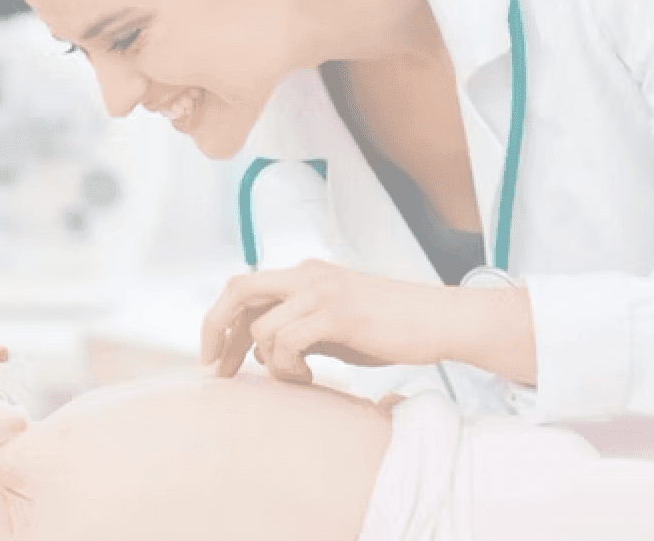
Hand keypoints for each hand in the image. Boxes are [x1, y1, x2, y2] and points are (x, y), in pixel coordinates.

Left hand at [198, 259, 534, 383]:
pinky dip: (288, 368)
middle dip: (216, 331)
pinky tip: (309, 378)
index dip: (222, 322)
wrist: (439, 320)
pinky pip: (286, 343)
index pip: (244, 289)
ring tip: (297, 378)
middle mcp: (306, 275)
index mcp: (304, 274)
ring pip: (262, 327)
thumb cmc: (391, 327)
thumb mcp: (334, 326)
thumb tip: (259, 352)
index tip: (216, 359)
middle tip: (214, 371)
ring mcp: (321, 291)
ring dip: (270, 364)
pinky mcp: (336, 312)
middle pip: (237, 291)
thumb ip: (297, 330)